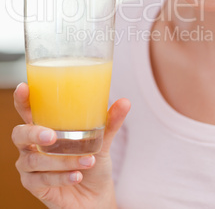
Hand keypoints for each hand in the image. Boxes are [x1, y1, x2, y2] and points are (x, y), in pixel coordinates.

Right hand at [12, 82, 130, 208]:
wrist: (95, 196)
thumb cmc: (92, 162)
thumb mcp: (102, 140)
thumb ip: (109, 122)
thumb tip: (125, 102)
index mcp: (45, 126)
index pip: (27, 110)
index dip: (22, 99)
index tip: (24, 88)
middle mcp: (33, 144)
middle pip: (19, 134)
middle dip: (33, 132)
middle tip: (52, 135)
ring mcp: (30, 166)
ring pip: (35, 160)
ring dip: (62, 160)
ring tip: (88, 160)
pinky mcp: (34, 186)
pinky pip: (42, 180)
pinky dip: (61, 177)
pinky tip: (77, 175)